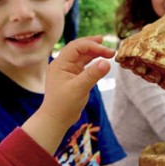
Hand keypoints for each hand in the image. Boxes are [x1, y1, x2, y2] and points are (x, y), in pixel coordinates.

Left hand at [23, 36, 112, 153]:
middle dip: (94, 45)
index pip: (77, 47)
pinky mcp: (72, 77)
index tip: (108, 52)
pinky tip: (101, 62)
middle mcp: (62, 64)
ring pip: (82, 56)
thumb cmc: (64, 105)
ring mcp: (67, 70)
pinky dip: (92, 62)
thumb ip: (93, 75)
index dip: (93, 46)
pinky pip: (83, 65)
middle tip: (108, 46)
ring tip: (108, 53)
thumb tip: (107, 63)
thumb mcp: (79, 89)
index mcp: (60, 63)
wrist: (56, 120)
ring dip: (94, 53)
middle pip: (79, 48)